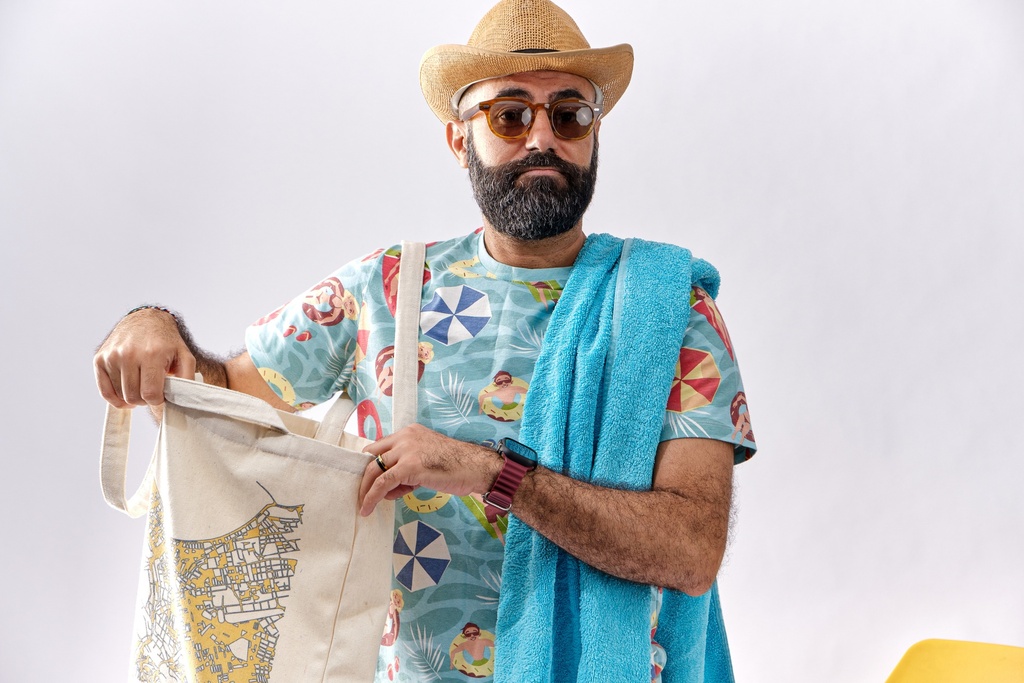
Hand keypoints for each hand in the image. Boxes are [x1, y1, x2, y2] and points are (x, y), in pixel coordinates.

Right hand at [94, 308, 194, 407]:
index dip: (158, 401)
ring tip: (140, 388)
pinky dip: (114, 399)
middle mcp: (129, 354)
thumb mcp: (184, 356)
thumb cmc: (166, 341)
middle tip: (151, 392)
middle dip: (144, 400)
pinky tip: (124, 396)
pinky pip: (104, 391)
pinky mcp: (99, 358)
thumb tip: (181, 400)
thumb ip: (187, 378)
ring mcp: (111, 356)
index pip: (150, 394)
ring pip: (119, 395)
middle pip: (133, 396)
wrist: (145, 320)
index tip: (161, 397)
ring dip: (131, 398)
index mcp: (152, 354)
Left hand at [359, 424, 501, 515]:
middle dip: (365, 477)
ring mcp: (406, 450)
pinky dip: (372, 496)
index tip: (369, 481)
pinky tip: (368, 507)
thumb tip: (391, 487)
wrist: (475, 467)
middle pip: (373, 456)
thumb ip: (408, 467)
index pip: (382, 446)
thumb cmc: (458, 466)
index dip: (373, 464)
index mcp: (410, 432)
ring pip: (374, 470)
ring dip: (366, 490)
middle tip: (362, 494)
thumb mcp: (428, 459)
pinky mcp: (409, 466)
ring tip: (365, 505)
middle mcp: (405, 437)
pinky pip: (382, 483)